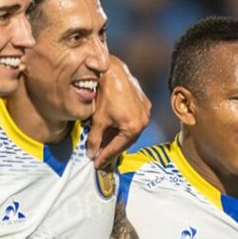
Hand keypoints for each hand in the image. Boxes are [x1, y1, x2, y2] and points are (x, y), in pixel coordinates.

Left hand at [87, 55, 149, 169]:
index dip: (106, 157)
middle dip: (112, 149)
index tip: (97, 164)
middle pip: (126, 142)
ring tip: (105, 146)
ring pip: (131, 133)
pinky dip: (123, 129)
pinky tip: (113, 131)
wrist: (113, 73)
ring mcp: (145, 112)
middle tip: (100, 157)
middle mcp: (143, 121)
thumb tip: (91, 153)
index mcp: (133, 127)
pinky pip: (134, 122)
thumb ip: (94, 139)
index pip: (117, 147)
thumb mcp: (97, 120)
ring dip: (118, 140)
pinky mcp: (145, 104)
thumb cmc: (105, 95)